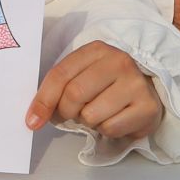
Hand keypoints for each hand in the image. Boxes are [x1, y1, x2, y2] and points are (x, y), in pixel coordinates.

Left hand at [26, 42, 162, 140]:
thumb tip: (33, 118)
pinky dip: (107, 130)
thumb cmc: (106, 86)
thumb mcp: (82, 76)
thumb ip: (58, 89)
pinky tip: (116, 118)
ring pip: (91, 115)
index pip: (60, 74)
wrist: (146, 92)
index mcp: (96, 49)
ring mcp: (135, 82)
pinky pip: (110, 128)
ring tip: (100, 112)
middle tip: (73, 115)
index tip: (32, 121)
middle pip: (74, 95)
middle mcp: (118, 60)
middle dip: (66, 112)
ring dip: (89, 122)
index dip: (43, 100)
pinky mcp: (147, 106)